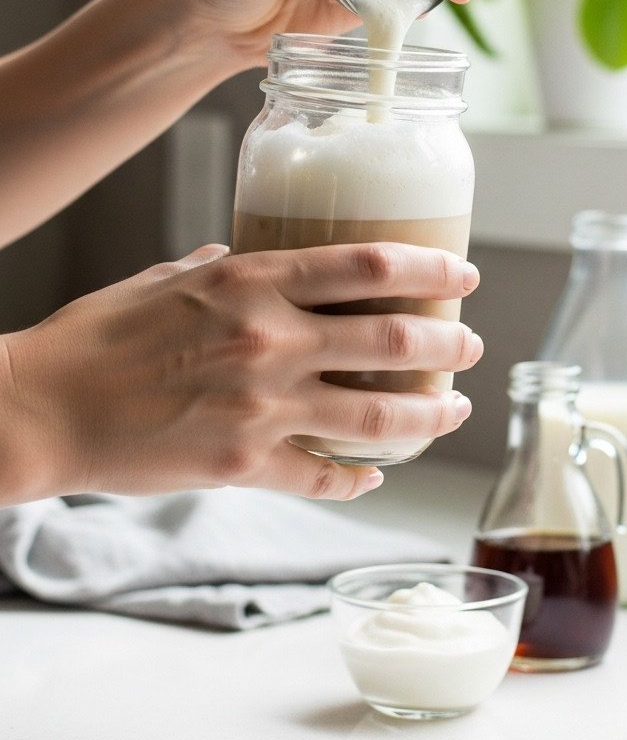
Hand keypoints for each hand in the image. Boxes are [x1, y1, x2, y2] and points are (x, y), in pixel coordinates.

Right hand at [1, 243, 481, 504]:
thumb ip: (217, 271)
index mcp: (250, 281)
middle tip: (471, 346)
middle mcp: (269, 339)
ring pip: (377, 415)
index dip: (429, 266)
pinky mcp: (245, 465)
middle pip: (392, 339)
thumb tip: (239, 261)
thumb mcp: (160, 280)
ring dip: (429, 413)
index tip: (461, 272)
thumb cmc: (93, 338)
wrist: (43, 410)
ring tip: (454, 410)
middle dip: (448, 343)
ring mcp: (261, 406)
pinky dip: (358, 477)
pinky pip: (324, 475)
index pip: (367, 264)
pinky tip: (376, 475)